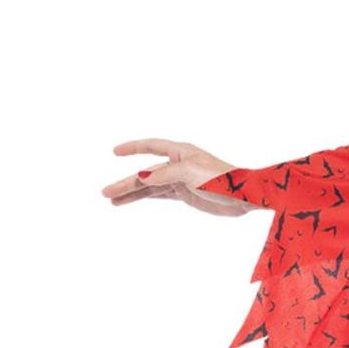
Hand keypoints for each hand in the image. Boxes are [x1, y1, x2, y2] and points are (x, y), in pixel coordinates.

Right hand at [101, 137, 252, 214]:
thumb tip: (141, 177)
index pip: (151, 146)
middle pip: (145, 173)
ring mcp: (180, 180)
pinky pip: (160, 195)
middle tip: (106, 193)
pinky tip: (131, 201)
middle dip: (126, 182)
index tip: (115, 152)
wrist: (242, 196)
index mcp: (180, 152)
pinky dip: (145, 198)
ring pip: (150, 186)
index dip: (133, 148)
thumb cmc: (221, 178)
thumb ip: (164, 175)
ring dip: (132, 193)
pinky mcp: (185, 194)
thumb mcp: (190, 172)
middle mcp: (178, 164)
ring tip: (112, 201)